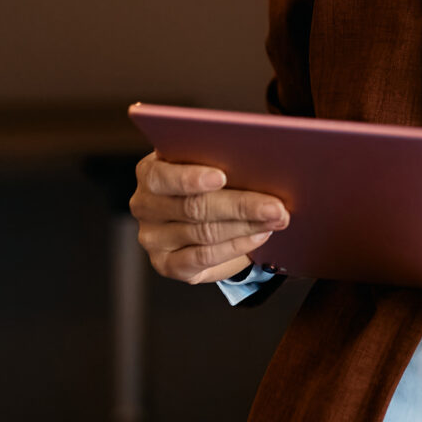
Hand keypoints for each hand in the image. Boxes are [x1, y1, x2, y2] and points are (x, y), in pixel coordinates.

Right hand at [127, 151, 289, 283]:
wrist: (210, 214)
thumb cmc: (215, 180)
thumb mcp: (213, 162)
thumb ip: (223, 157)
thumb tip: (262, 161)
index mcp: (150, 172)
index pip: (161, 176)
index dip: (190, 177)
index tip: (221, 177)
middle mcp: (145, 205)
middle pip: (193, 207)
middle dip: (240, 206)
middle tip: (275, 206)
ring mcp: (152, 238)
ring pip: (204, 233)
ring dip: (246, 227)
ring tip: (276, 219)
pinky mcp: (166, 264)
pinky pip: (203, 258)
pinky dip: (235, 247)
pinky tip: (259, 236)